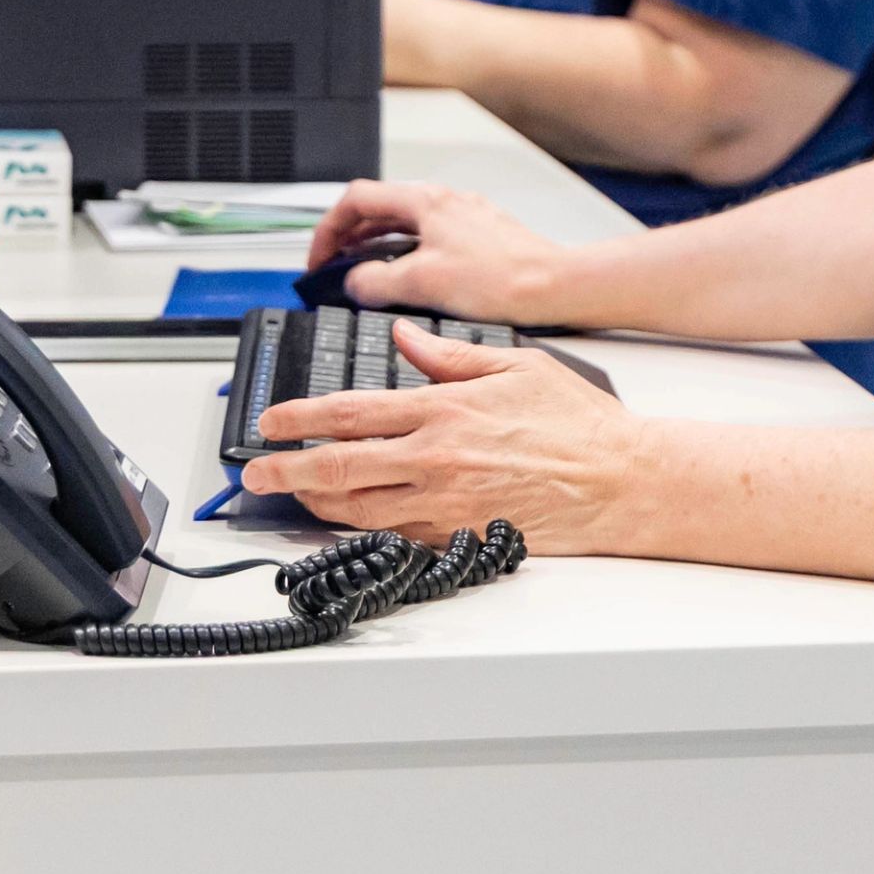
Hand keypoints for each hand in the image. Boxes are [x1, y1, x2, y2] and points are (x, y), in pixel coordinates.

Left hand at [243, 323, 640, 551]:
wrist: (618, 481)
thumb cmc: (577, 425)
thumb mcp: (514, 365)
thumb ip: (450, 355)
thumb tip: (405, 339)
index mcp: (444, 409)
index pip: (351, 412)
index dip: (300, 418)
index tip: (270, 422)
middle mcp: (436, 457)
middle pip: (339, 466)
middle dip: (287, 470)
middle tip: (255, 474)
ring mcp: (444, 502)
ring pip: (358, 507)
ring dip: (316, 501)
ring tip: (292, 493)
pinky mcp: (458, 534)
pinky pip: (394, 534)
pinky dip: (361, 527)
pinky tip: (346, 519)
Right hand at [305, 179, 571, 322]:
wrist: (554, 286)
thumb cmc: (502, 278)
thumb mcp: (421, 282)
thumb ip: (375, 281)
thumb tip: (353, 282)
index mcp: (425, 200)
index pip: (356, 199)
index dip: (327, 230)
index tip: (318, 260)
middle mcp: (443, 202)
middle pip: (378, 210)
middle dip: (348, 239)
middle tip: (333, 269)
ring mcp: (462, 218)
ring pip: (403, 227)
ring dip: (375, 250)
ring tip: (361, 277)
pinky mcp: (477, 239)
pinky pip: (427, 242)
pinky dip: (404, 258)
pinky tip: (406, 284)